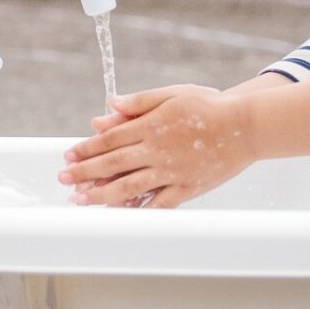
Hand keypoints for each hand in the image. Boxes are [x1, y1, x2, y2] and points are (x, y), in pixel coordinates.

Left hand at [60, 84, 256, 207]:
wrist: (245, 125)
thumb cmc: (209, 105)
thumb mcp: (171, 94)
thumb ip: (138, 103)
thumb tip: (108, 107)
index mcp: (150, 126)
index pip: (109, 139)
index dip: (86, 149)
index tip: (68, 157)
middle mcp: (157, 151)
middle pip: (113, 164)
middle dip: (84, 173)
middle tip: (63, 180)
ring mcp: (172, 172)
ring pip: (130, 186)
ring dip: (101, 194)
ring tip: (81, 200)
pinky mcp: (188, 188)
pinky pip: (159, 203)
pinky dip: (139, 210)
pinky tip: (121, 214)